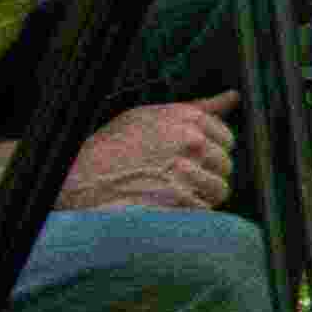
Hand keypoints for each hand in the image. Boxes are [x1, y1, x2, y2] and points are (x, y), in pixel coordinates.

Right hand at [62, 95, 236, 214]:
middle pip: (224, 165)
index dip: (210, 152)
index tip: (192, 159)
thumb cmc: (111, 148)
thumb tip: (232, 96)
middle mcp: (191, 142)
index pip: (226, 138)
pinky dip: (189, 215)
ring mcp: (187, 171)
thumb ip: (197, 108)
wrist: (79, 180)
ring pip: (218, 190)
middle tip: (178, 179)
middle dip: (206, 174)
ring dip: (201, 196)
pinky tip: (167, 209)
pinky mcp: (180, 200)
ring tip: (172, 194)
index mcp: (187, 118)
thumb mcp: (148, 116)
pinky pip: (204, 211)